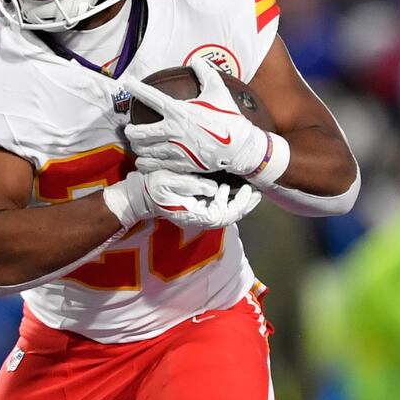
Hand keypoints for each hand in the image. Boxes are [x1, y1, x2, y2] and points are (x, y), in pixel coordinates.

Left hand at [123, 62, 269, 176]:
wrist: (240, 147)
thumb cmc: (229, 118)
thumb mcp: (218, 92)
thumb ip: (206, 74)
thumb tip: (198, 60)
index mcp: (179, 111)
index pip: (152, 98)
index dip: (137, 89)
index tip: (127, 84)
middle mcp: (173, 130)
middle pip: (140, 132)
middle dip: (130, 131)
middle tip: (129, 130)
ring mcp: (176, 149)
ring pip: (145, 150)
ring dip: (137, 147)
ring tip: (136, 145)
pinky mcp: (181, 164)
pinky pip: (155, 165)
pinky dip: (145, 164)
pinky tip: (142, 162)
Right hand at [142, 169, 261, 229]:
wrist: (140, 196)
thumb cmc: (153, 187)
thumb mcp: (169, 181)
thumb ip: (192, 185)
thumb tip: (214, 187)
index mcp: (194, 214)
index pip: (224, 214)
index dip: (239, 204)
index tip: (248, 190)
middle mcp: (199, 218)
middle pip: (228, 217)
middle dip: (245, 205)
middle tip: (258, 191)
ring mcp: (198, 215)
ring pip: (225, 213)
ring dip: (239, 203)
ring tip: (250, 190)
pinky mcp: (197, 209)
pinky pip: (218, 208)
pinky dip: (228, 200)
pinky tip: (231, 189)